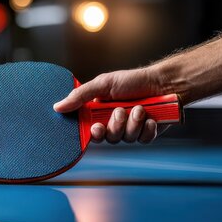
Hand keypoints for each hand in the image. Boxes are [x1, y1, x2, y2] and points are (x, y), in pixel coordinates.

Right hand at [53, 67, 170, 143]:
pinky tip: (150, 118)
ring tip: (139, 108)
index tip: (96, 127)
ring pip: (125, 139)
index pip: (89, 130)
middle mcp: (113, 123)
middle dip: (115, 125)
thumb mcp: (103, 84)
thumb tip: (57, 107)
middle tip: (120, 111)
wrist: (164, 83)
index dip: (93, 133)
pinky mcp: (146, 134)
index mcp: (100, 112)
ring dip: (132, 123)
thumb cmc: (133, 81)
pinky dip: (146, 129)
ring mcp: (130, 129)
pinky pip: (142, 140)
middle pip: (107, 137)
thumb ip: (80, 96)